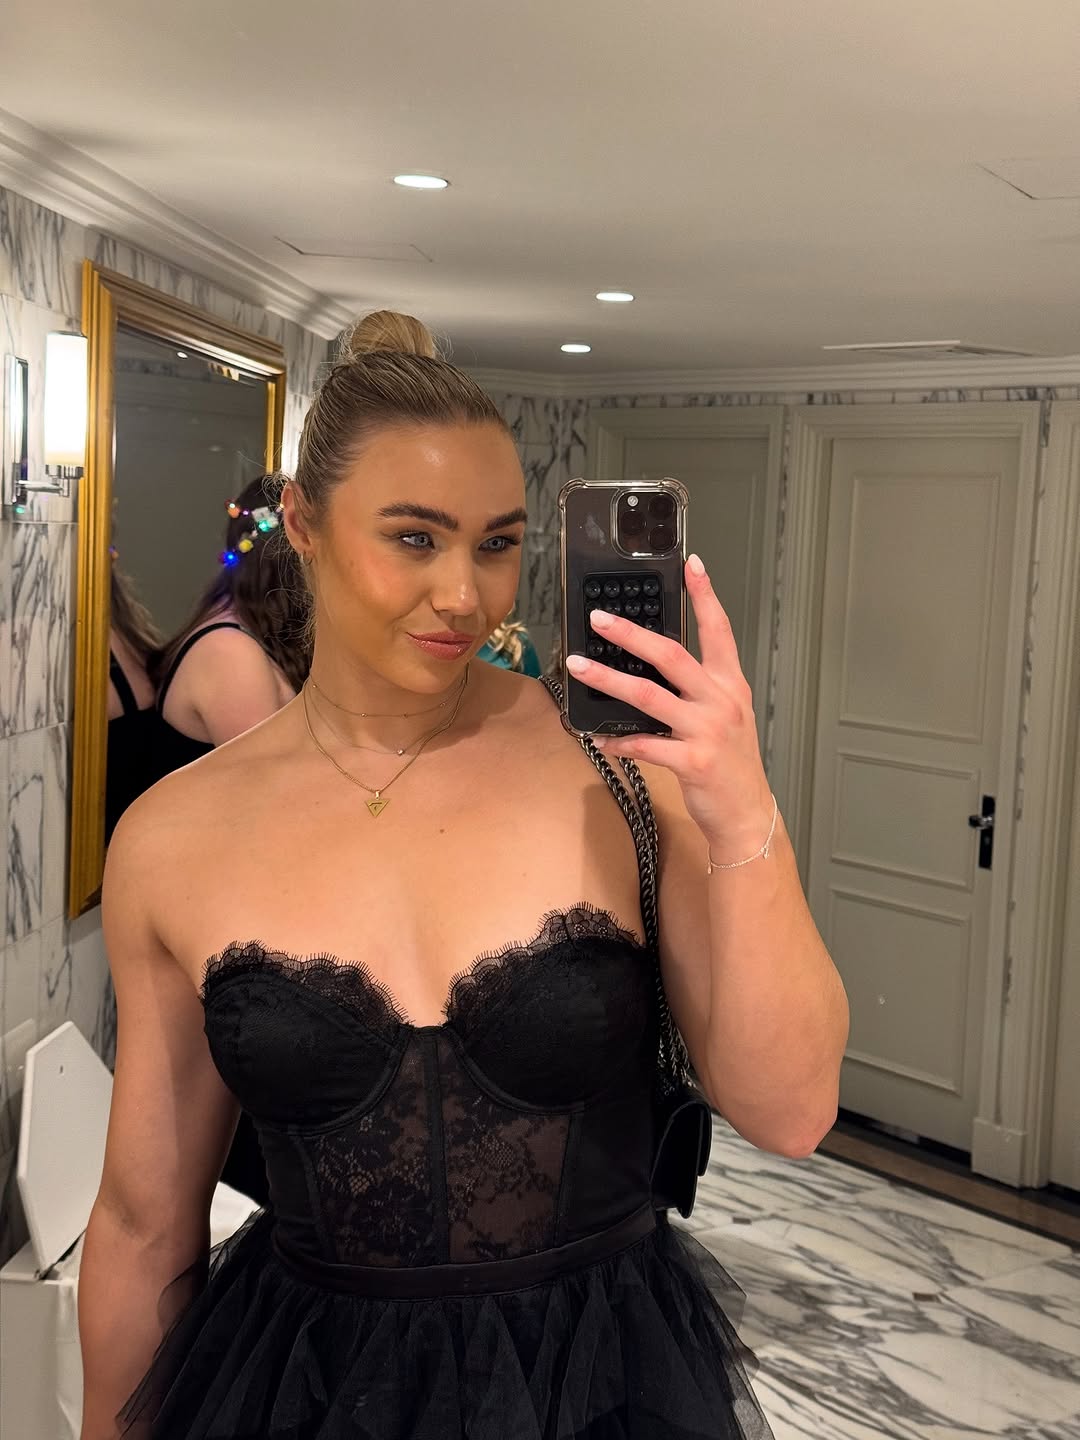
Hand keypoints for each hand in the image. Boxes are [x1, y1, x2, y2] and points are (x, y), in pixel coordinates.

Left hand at [565, 555, 773, 856]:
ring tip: (578, 667)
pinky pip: (644, 745)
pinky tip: (598, 738)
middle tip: (600, 619)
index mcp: (730, 685)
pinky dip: (618, 740)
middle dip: (632, 634)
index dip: (705, 596)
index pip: (719, 631)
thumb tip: (653, 666)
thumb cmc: (731, 764)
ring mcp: (707, 731)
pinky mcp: (692, 761)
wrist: (748, 813)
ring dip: (608, 679)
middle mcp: (721, 702)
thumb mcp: (728, 716)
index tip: (690, 564)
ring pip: (649, 696)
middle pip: (672, 656)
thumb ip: (700, 689)